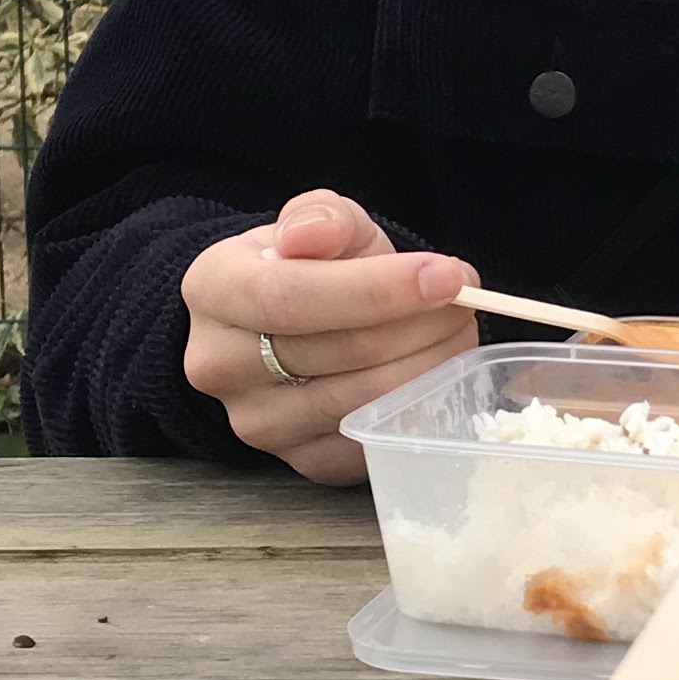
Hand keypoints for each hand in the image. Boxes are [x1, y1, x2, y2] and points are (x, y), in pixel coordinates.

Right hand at [182, 190, 475, 482]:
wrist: (286, 325)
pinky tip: (436, 370)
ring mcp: (257, 422)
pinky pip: (373, 440)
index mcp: (213, 289)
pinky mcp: (301, 462)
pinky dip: (419, 405)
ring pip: (361, 401)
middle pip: (338, 352)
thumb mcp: (318, 221)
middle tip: (465, 298)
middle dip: (420, 324)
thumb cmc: (308, 266)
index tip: (445, 276)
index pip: (291, 296)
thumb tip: (312, 236)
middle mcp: (220, 364)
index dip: (376, 290)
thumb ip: (323, 217)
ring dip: (429, 364)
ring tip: (455, 329)